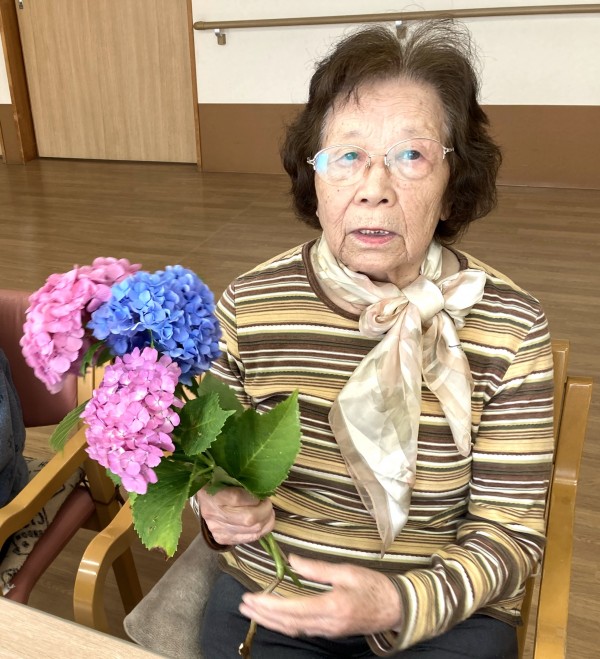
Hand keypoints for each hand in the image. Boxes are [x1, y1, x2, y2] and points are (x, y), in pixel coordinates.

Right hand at [196, 486, 274, 544]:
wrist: (204, 500)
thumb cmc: (217, 483)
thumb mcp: (224, 476)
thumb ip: (240, 481)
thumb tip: (261, 487)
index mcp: (211, 494)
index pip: (237, 498)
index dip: (254, 498)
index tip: (261, 493)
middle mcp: (213, 514)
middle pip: (248, 518)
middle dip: (265, 510)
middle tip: (267, 503)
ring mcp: (218, 529)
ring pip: (252, 530)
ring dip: (266, 521)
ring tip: (267, 512)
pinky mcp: (222, 539)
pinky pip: (249, 538)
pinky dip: (261, 530)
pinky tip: (262, 522)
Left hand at [239, 554, 401, 636]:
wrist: (397, 608)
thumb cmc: (374, 586)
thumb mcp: (347, 571)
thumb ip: (317, 568)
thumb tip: (291, 560)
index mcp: (332, 606)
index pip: (293, 609)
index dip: (269, 605)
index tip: (252, 598)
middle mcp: (327, 623)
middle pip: (288, 623)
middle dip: (263, 615)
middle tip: (243, 605)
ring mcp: (329, 630)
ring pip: (293, 628)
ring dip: (271, 620)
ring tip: (253, 611)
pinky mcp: (331, 631)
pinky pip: (302, 629)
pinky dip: (284, 623)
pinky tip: (275, 616)